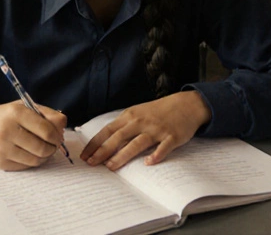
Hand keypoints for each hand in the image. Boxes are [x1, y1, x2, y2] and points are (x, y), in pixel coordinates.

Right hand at [0, 101, 67, 170]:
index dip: (56, 136)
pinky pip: (25, 167)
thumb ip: (47, 114)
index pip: (46, 130)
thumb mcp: (24, 107)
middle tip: (53, 145)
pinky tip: (30, 154)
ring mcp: (2, 148)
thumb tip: (63, 125)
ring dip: (44, 156)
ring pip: (35, 160)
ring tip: (43, 149)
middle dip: (52, 148)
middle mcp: (7, 130)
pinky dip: (32, 161)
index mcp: (15, 113)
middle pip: (42, 148)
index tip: (57, 136)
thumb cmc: (5, 116)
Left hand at [81, 91, 211, 169]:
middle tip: (92, 164)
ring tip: (111, 166)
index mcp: (130, 116)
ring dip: (123, 155)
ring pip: (137, 143)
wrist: (186, 104)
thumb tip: (103, 142)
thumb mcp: (137, 112)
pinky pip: (163, 147)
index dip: (95, 143)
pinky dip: (156, 155)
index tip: (84, 155)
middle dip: (103, 151)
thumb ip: (123, 126)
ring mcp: (156, 129)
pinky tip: (148, 163)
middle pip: (119, 137)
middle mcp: (141, 122)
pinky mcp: (172, 136)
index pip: (108, 130)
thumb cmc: (158, 111)